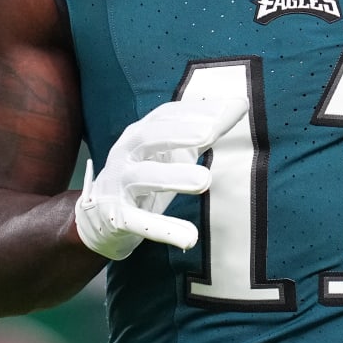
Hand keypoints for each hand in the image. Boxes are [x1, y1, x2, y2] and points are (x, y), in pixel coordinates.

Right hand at [73, 97, 247, 259]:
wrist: (102, 216)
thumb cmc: (147, 175)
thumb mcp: (173, 151)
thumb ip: (203, 131)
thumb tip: (240, 104)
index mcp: (140, 133)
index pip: (166, 116)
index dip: (195, 111)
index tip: (229, 108)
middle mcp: (126, 153)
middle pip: (148, 137)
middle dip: (178, 133)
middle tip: (209, 133)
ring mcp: (118, 184)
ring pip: (142, 177)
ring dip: (173, 176)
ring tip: (205, 180)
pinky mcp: (116, 216)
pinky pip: (138, 221)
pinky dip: (163, 229)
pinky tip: (189, 238)